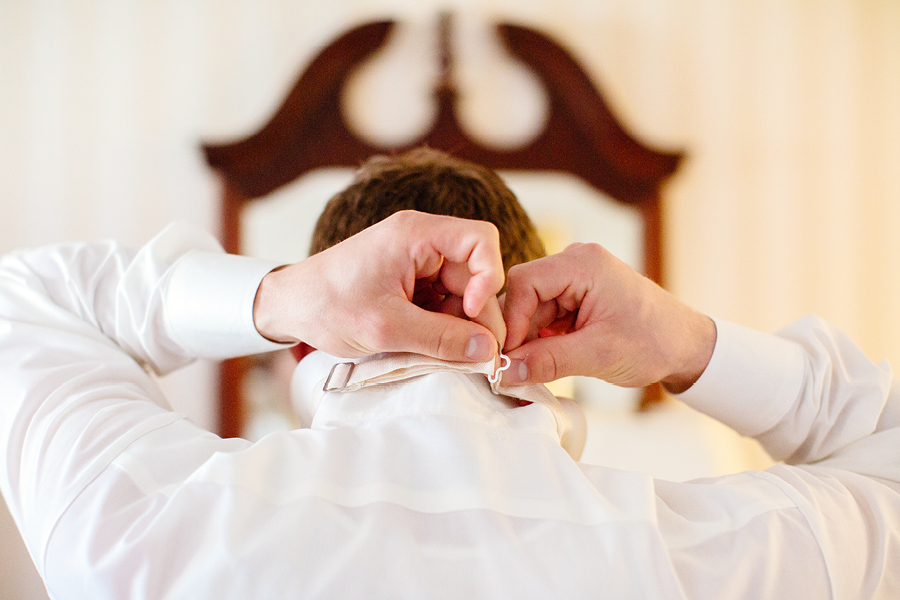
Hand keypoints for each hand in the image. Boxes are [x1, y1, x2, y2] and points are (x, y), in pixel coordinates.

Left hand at [252, 211, 504, 361]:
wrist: (288, 306)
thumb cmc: (328, 306)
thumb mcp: (386, 328)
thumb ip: (441, 340)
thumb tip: (487, 352)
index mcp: (416, 234)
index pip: (481, 240)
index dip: (488, 277)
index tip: (472, 314)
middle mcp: (421, 241)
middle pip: (475, 272)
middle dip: (474, 313)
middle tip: (470, 353)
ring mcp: (417, 261)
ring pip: (462, 292)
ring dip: (456, 324)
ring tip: (434, 350)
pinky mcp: (411, 281)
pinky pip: (444, 301)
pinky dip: (441, 325)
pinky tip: (423, 344)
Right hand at [500, 243, 715, 392]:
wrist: (686, 347)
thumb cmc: (655, 342)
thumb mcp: (598, 355)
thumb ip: (547, 361)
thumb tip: (504, 372)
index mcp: (583, 264)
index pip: (524, 282)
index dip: (511, 321)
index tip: (507, 356)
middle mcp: (574, 264)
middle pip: (523, 295)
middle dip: (517, 334)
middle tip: (510, 371)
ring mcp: (574, 281)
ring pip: (530, 310)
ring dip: (527, 342)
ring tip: (526, 373)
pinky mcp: (574, 299)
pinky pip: (543, 318)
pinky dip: (539, 343)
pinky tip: (540, 365)